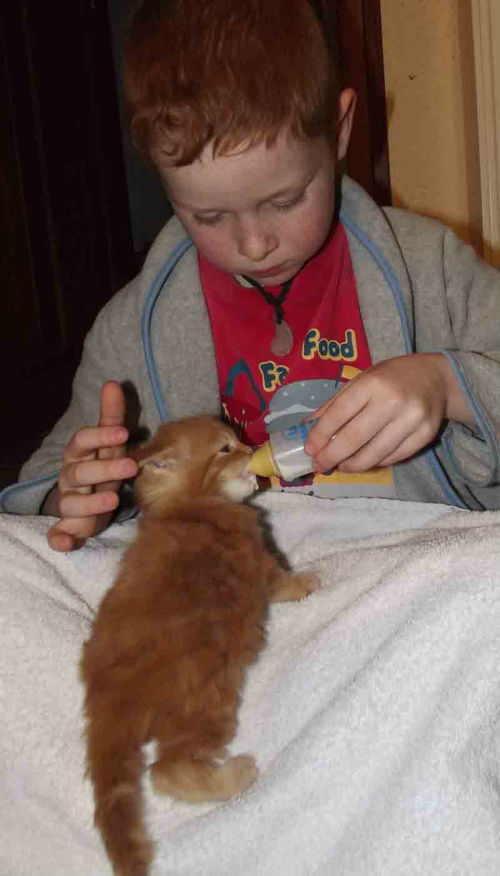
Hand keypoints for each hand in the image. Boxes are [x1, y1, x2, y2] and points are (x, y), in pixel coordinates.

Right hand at [46, 381, 137, 551]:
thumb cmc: (101, 467)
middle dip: (104, 469)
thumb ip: (111, 417)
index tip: (124, 433)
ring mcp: (69, 503)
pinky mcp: (67, 527)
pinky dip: (59, 539)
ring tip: (114, 500)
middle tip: (131, 468)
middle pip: (80, 472)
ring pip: (71, 504)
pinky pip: (57, 534)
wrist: (87, 502)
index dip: (100, 436)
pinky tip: (65, 543)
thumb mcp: (109, 444)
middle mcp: (72, 478)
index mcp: (81, 455)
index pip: (83, 441)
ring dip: (90, 503)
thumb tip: (113, 383)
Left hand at [304, 354, 455, 472]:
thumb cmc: (391, 378)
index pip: (339, 413)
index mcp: (372, 383)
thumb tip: (308, 428)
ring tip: (341, 466)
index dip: (321, 435)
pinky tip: (365, 461)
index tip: (310, 449)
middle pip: (355, 437)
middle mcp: (393, 400)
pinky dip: (375, 463)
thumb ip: (336, 404)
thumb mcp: (361, 380)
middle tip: (320, 465)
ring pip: (375, 454)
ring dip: (352, 465)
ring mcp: (412, 420)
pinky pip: (393, 457)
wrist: (436, 379)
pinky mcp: (425, 435)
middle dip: (332, 456)